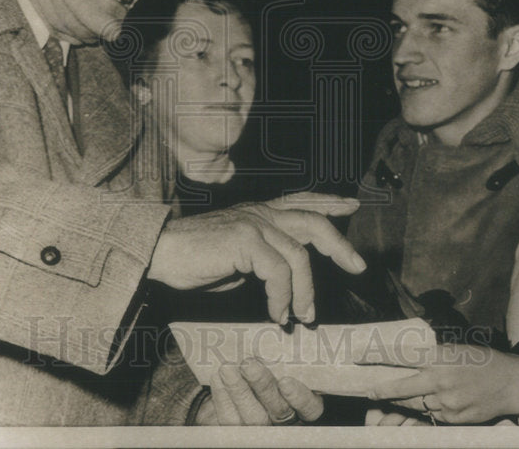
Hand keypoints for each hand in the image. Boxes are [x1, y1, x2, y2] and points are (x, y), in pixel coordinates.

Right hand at [147, 192, 364, 323]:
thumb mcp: (237, 258)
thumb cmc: (193, 260)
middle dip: (339, 245)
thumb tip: (286, 278)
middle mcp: (260, 212)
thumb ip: (263, 259)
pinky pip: (278, 271)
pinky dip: (282, 296)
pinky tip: (277, 314)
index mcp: (259, 213)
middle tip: (358, 267)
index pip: (301, 201)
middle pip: (312, 222)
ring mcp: (253, 223)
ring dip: (305, 292)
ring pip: (298, 256)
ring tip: (302, 317)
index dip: (328, 202)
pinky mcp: (245, 239)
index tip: (351, 206)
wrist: (160, 253)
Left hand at [194, 357, 323, 424]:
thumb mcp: (279, 351)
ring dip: (239, 391)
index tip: (285, 380)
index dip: (299, 397)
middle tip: (248, 364)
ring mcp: (261, 426)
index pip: (309, 407)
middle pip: (278, 411)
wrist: (241, 381)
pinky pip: (229, 419)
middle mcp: (285, 418)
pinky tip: (217, 377)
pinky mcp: (237, 428)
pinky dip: (222, 397)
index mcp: (302, 401)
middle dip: (262, 386)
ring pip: (253, 418)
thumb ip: (281, 344)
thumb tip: (277, 321)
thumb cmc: (268, 361)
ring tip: (227, 368)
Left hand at [365, 342, 518, 423]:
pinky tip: (429, 404)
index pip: (401, 357)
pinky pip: (432, 415)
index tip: (359, 358)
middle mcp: (440, 381)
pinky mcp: (453, 418)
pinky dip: (427, 410)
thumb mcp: (455, 349)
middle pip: (402, 389)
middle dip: (383, 391)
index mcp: (439, 358)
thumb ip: (432, 355)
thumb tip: (408, 356)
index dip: (378, 358)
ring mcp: (447, 402)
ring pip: (415, 405)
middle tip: (369, 392)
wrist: (510, 383)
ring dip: (404, 402)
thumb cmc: (481, 361)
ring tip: (394, 400)